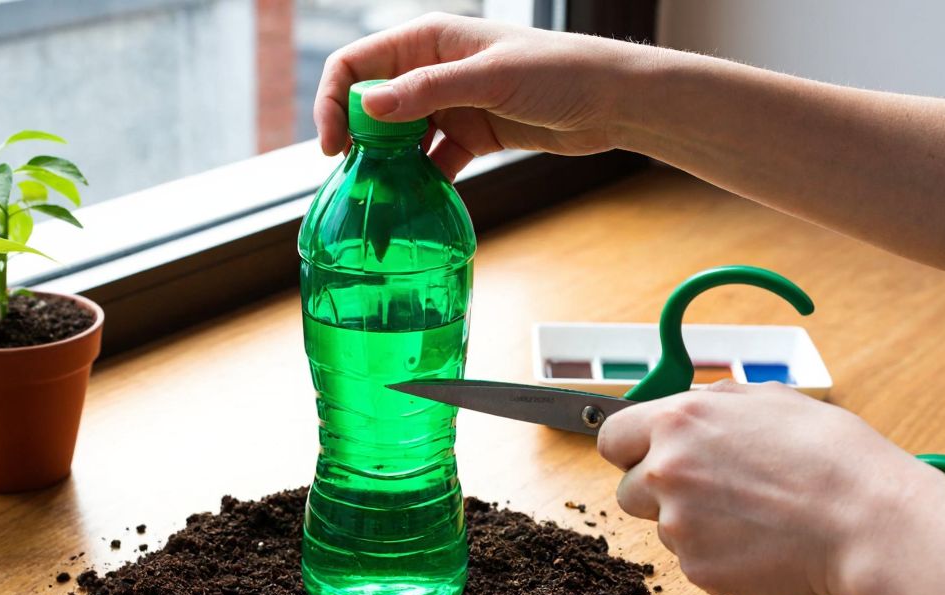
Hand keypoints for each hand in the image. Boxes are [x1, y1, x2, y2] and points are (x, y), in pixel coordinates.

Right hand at [315, 13, 651, 178]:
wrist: (612, 100)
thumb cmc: (559, 72)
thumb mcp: (490, 78)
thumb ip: (428, 91)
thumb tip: (368, 106)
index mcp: (428, 40)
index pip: (356, 65)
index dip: (334, 102)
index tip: (333, 145)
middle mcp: (431, 70)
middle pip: (370, 104)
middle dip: (355, 139)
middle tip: (353, 179)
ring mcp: (450, 105)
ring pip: (398, 138)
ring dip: (387, 166)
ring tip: (382, 199)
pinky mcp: (470, 136)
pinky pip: (430, 162)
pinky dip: (420, 182)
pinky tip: (417, 205)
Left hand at [596, 380, 944, 594]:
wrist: (866, 520)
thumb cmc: (831, 457)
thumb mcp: (769, 400)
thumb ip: (712, 404)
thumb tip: (687, 407)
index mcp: (678, 422)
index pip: (613, 438)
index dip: (631, 450)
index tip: (648, 457)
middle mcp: (666, 471)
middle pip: (630, 491)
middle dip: (660, 493)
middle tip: (714, 492)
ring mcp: (678, 525)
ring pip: (665, 529)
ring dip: (694, 526)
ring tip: (753, 516)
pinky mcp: (698, 570)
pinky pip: (694, 562)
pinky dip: (719, 557)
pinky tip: (761, 543)